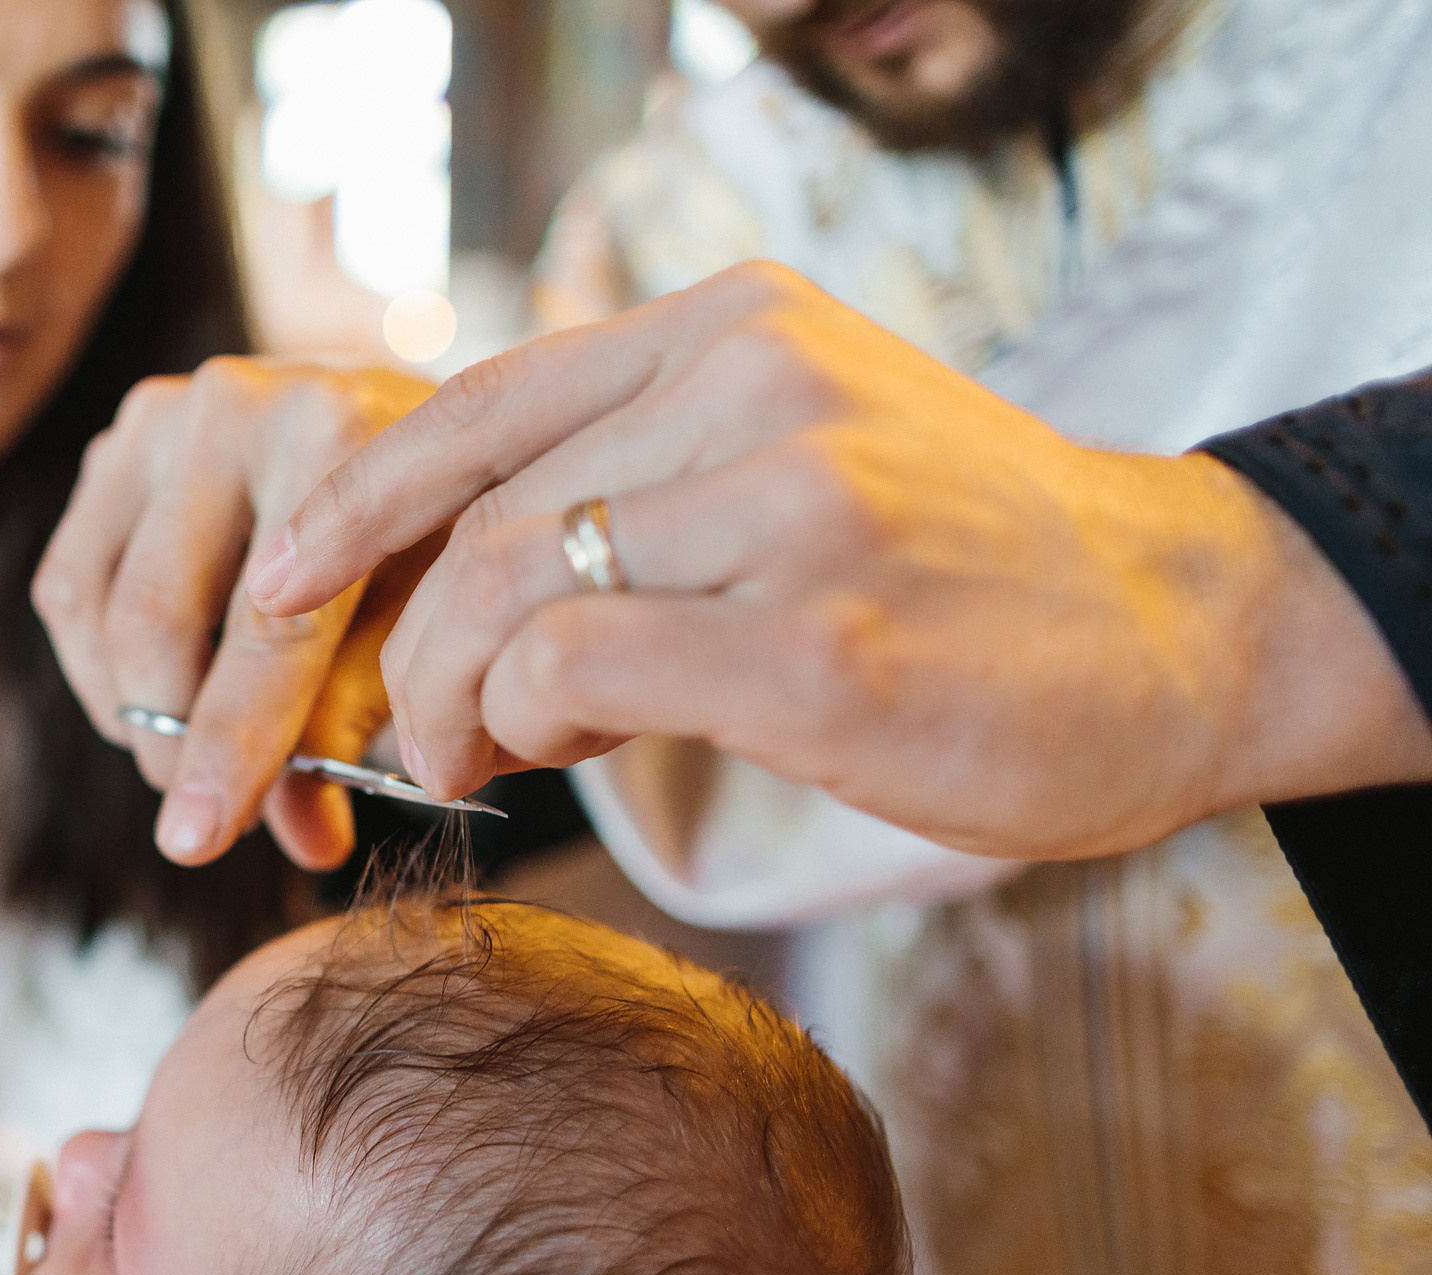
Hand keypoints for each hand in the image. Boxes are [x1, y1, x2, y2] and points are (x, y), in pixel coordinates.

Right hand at [34, 355, 437, 869]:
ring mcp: (165, 415)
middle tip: (204, 816)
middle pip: (159, 622)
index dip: (231, 747)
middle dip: (172, 744)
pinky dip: (100, 668)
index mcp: (344, 438)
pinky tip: (158, 696)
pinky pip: (68, 587)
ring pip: (102, 612)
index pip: (268, 628)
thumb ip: (360, 723)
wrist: (414, 433)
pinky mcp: (116, 441)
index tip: (197, 839)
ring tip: (186, 757)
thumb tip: (308, 841)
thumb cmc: (431, 537)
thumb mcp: (427, 622)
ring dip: (132, 714)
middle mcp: (242, 406)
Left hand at [248, 262, 1431, 860]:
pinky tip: (557, 760)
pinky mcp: (816, 637)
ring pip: (506, 592)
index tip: (277, 581)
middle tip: (413, 738)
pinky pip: (573, 667)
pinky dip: (524, 727)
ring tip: (482, 759)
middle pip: (476, 517)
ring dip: (452, 703)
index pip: (481, 402)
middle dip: (400, 650)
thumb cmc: (968, 574)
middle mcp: (754, 382)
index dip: (355, 503)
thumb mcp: (803, 453)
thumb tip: (458, 578)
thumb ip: (647, 474)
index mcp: (733, 325)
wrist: (1187, 631)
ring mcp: (791, 501)